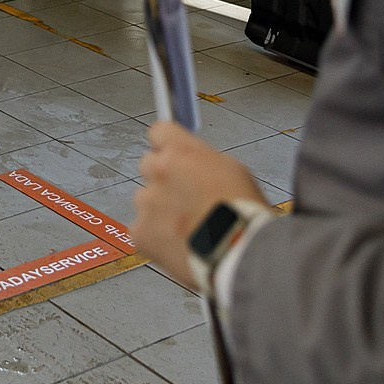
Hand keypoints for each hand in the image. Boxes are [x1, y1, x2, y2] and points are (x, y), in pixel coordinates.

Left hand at [135, 121, 264, 290]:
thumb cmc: (243, 214)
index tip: (170, 153)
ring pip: (144, 200)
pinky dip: (156, 237)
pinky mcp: (140, 231)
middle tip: (185, 197)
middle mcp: (159, 171)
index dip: (167, 145)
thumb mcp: (231, 170)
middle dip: (163, 179)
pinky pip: (141, 229)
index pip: (159, 132)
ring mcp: (147, 201)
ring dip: (159, 210)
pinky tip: (179, 243)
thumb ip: (202, 161)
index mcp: (182, 151)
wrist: (239, 251)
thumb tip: (193, 163)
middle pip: (148, 165)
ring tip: (187, 226)